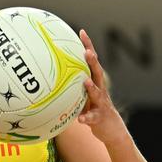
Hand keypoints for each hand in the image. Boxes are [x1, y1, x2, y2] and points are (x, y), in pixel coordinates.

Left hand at [78, 29, 129, 147]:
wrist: (111, 129)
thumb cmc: (93, 108)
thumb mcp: (83, 94)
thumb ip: (72, 84)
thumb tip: (50, 72)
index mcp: (94, 81)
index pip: (91, 61)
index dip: (88, 46)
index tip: (81, 32)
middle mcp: (100, 89)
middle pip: (97, 72)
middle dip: (92, 61)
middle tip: (87, 51)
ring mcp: (101, 102)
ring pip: (97, 93)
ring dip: (91, 87)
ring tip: (84, 81)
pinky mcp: (100, 117)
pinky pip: (92, 117)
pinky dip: (87, 118)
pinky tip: (81, 119)